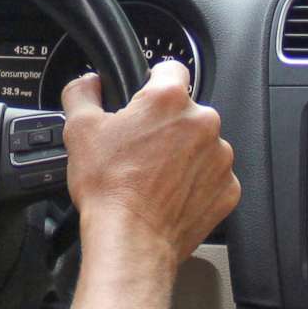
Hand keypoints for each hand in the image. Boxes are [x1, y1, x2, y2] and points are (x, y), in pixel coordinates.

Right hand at [59, 59, 238, 265]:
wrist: (131, 240)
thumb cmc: (109, 188)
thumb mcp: (79, 130)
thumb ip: (82, 92)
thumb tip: (89, 83)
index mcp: (169, 100)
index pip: (171, 68)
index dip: (153, 80)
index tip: (145, 98)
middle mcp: (203, 123)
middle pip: (186, 111)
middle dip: (166, 125)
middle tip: (140, 149)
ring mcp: (220, 157)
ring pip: (202, 144)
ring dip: (183, 154)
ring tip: (153, 176)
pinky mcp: (228, 189)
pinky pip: (212, 176)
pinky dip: (195, 183)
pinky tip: (169, 194)